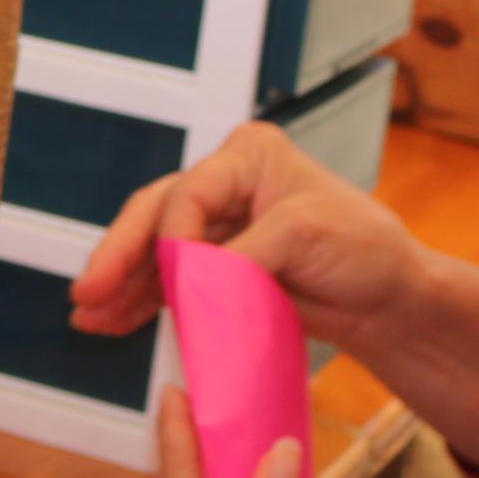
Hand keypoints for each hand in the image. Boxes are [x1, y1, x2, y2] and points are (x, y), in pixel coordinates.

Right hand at [68, 121, 429, 352]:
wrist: (392, 300)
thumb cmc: (366, 251)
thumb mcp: (307, 236)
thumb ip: (241, 255)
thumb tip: (186, 282)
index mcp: (248, 156)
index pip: (188, 192)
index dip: (169, 239)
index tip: (168, 283)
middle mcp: (227, 183)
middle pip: (157, 217)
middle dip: (119, 258)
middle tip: (86, 295)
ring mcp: (220, 225)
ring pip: (154, 251)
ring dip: (123, 286)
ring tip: (90, 319)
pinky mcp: (220, 266)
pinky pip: (169, 279)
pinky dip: (143, 300)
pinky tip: (114, 321)